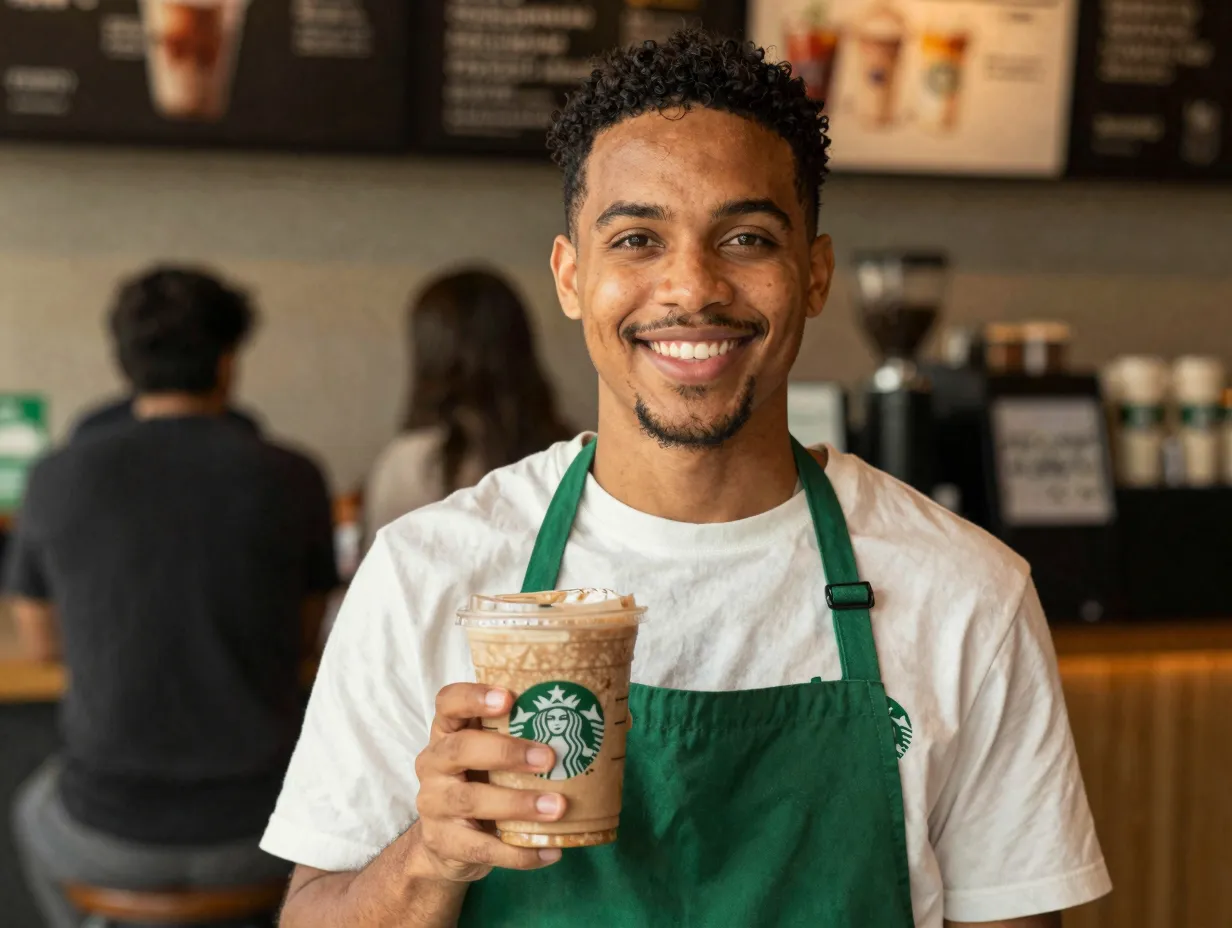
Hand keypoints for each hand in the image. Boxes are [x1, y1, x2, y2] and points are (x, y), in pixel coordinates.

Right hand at [412, 683, 567, 881]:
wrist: (448, 843)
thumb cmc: (482, 782)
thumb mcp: (493, 754)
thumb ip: (527, 734)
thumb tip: (607, 721)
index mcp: (448, 732)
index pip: (448, 702)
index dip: (474, 697)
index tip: (509, 698)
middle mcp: (433, 763)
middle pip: (460, 749)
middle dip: (506, 752)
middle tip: (548, 759)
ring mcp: (434, 804)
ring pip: (471, 800)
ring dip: (518, 803)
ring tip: (557, 807)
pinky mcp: (443, 842)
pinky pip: (482, 848)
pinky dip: (519, 853)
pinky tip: (551, 850)